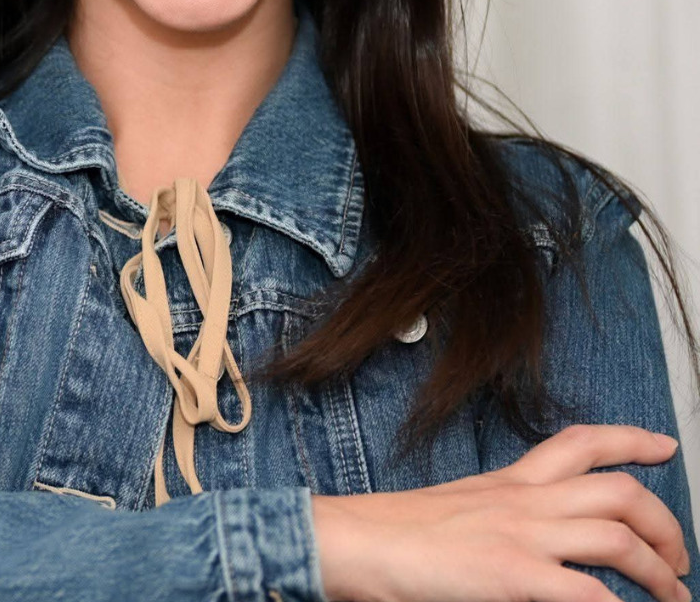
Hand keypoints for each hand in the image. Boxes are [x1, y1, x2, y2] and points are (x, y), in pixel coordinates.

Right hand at [311, 424, 689, 601]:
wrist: (357, 539)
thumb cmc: (398, 531)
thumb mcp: (460, 510)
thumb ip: (501, 517)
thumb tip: (536, 539)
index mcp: (509, 482)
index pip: (579, 443)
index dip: (631, 439)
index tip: (664, 446)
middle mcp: (523, 500)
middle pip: (618, 491)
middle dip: (665, 524)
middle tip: (678, 558)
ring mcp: (520, 535)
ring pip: (618, 538)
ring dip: (660, 573)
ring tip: (673, 598)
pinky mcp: (511, 574)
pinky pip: (588, 594)